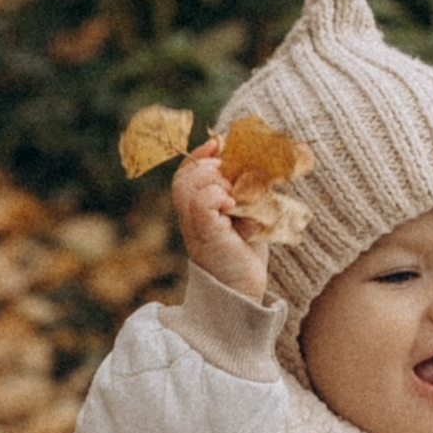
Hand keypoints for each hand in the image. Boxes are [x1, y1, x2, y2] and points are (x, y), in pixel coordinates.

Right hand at [173, 141, 270, 304]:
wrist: (241, 288)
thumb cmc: (245, 251)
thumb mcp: (244, 212)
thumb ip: (240, 188)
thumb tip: (242, 155)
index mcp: (194, 205)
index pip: (188, 169)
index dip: (202, 153)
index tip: (219, 145)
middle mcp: (188, 212)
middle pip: (191, 171)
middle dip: (219, 169)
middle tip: (237, 192)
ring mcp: (192, 221)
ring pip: (198, 180)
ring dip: (223, 183)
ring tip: (237, 204)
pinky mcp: (203, 229)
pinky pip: (206, 197)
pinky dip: (224, 197)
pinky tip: (234, 212)